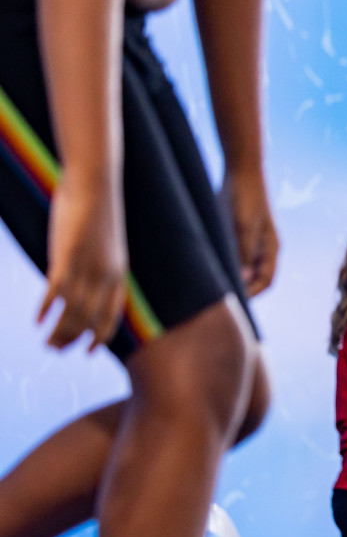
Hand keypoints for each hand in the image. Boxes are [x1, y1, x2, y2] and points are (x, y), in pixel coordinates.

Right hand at [39, 173, 125, 350]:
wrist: (95, 184)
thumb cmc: (96, 213)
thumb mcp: (102, 246)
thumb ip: (94, 269)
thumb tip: (76, 286)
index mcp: (119, 274)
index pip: (112, 316)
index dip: (100, 337)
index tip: (88, 352)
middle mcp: (106, 275)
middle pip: (89, 320)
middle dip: (72, 339)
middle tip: (55, 350)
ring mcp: (87, 267)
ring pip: (73, 312)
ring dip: (58, 332)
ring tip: (46, 344)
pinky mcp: (67, 257)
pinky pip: (57, 292)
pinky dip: (47, 310)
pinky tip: (37, 321)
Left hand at [223, 165, 278, 295]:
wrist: (242, 169)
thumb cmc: (245, 197)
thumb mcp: (243, 226)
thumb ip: (243, 253)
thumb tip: (244, 280)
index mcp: (270, 247)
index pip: (266, 280)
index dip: (252, 293)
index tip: (233, 301)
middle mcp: (262, 247)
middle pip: (255, 277)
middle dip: (240, 289)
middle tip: (218, 297)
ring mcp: (249, 240)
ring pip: (242, 267)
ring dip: (230, 276)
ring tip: (211, 283)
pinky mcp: (237, 232)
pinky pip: (232, 255)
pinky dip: (223, 263)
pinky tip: (207, 264)